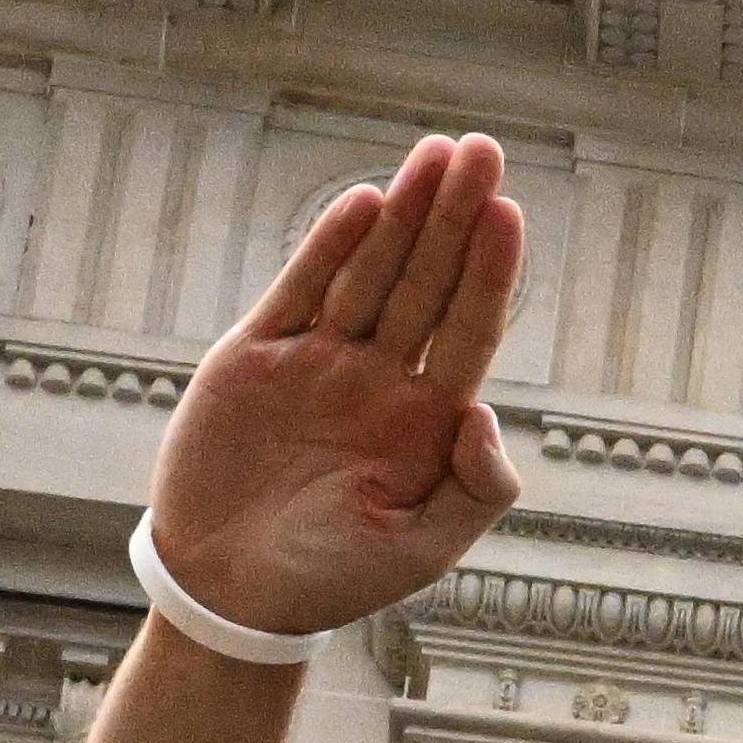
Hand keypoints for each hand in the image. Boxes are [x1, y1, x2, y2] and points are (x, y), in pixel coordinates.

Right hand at [145, 135, 528, 638]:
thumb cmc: (335, 579)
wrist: (232, 592)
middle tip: (482, 149)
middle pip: (427, 281)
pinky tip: (364, 201)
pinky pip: (301, 289)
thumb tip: (487, 413)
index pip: (470, 328)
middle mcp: (380, 378)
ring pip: (369, 271)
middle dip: (454, 216)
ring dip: (402, 213)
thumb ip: (475, 489)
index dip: (490, 270)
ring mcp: (319, 362)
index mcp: (427, 419)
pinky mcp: (257, 356)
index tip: (509, 211)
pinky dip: (329, 245)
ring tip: (436, 154)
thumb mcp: (423, 549)